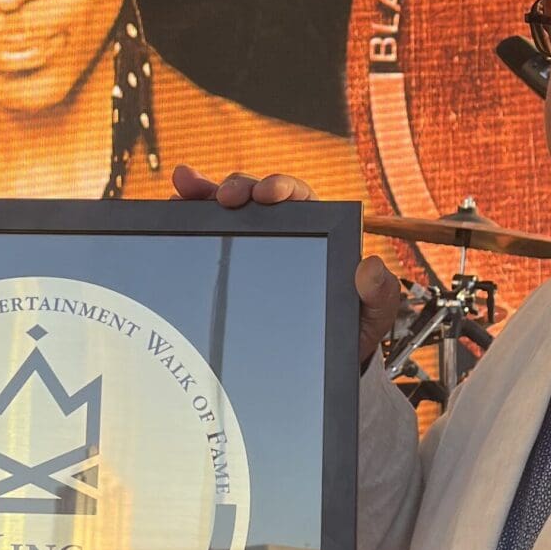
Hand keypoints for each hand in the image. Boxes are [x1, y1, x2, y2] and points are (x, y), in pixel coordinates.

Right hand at [173, 164, 403, 370]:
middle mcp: (281, 231)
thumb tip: (370, 265)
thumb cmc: (347, 330)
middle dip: (239, 186)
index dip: (283, 188)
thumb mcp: (371, 316)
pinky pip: (206, 233)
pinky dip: (188, 214)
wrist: (317, 362)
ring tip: (185, 186)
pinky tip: (171, 202)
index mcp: (316, 233)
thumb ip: (379, 294)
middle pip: (256, 196)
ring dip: (204, 191)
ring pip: (225, 208)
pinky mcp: (227, 260)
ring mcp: (251, 243)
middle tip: (225, 198)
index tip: (270, 195)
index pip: (299, 198)